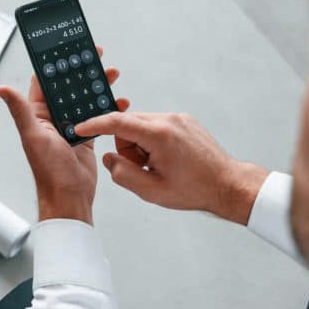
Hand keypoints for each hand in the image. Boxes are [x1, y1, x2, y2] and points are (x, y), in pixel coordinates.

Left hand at [0, 49, 128, 224]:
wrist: (69, 198)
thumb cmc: (49, 172)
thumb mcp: (34, 136)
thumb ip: (21, 111)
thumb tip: (2, 89)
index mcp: (37, 115)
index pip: (46, 81)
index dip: (57, 62)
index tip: (68, 47)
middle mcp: (53, 119)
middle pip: (68, 87)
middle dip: (82, 70)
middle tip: (95, 55)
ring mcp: (71, 127)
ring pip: (84, 99)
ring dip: (97, 87)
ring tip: (110, 74)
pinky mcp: (86, 136)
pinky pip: (98, 116)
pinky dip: (109, 108)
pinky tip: (119, 102)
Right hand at [74, 112, 267, 224]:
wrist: (228, 184)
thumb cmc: (194, 190)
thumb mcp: (151, 191)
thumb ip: (122, 174)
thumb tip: (109, 159)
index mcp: (159, 135)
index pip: (117, 123)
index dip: (94, 125)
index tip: (80, 128)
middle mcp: (168, 120)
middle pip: (128, 125)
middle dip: (127, 146)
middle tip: (142, 168)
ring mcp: (178, 118)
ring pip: (141, 125)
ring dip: (140, 145)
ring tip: (158, 166)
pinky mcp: (184, 121)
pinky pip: (155, 126)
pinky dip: (152, 141)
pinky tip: (166, 160)